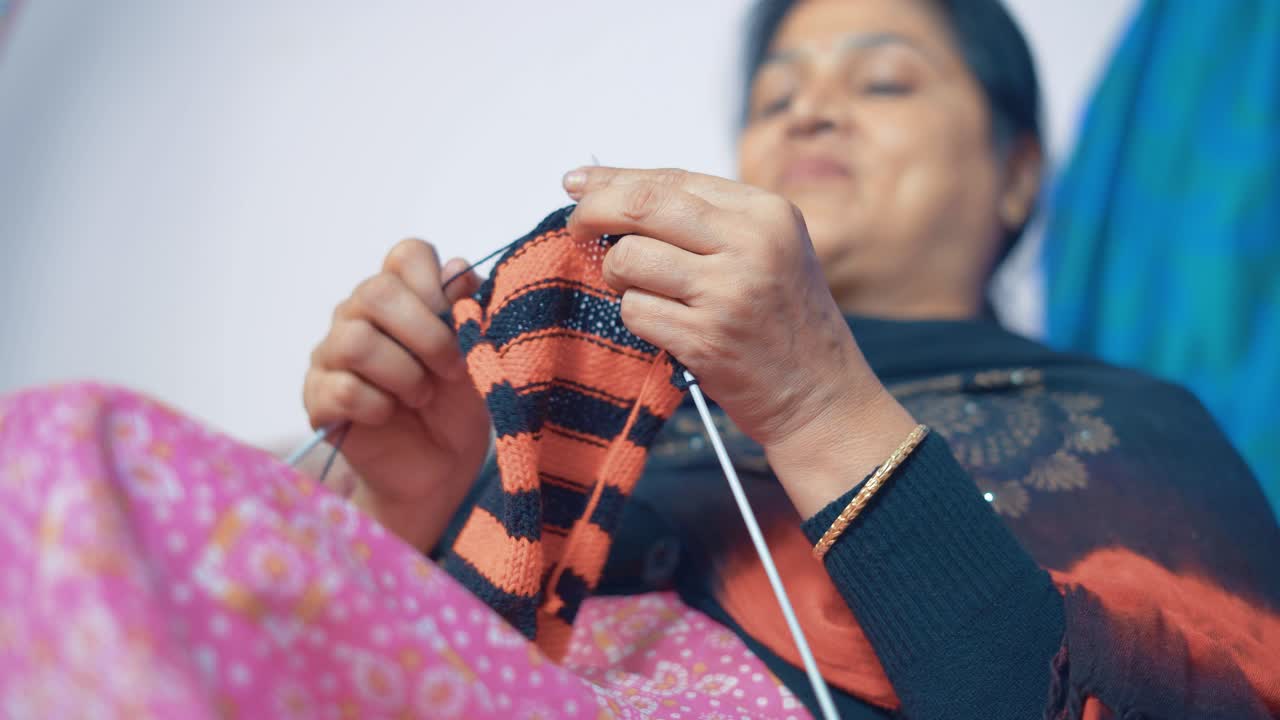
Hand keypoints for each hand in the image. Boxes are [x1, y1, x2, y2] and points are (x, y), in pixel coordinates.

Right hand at [303, 239, 490, 550]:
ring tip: (422, 395)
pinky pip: (342, 389)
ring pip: (355, 341)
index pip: (406, 255)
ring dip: (403, 373)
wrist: (441, 467)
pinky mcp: (318, 398)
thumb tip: (458, 268)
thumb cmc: (457, 406)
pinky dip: (378, 406)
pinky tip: (390, 415)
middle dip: (425, 333)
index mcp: (401, 297)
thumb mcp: (477, 358)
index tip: (456, 318)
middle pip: (374, 292)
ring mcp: (332, 355)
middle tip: (450, 368)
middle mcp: (359, 316)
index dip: (434, 281)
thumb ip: (469, 312)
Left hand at [565, 167, 915, 515]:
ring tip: (641, 292)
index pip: (672, 179)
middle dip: (593, 212)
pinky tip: (664, 328)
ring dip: (617, 277)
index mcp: (767, 213)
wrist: (822, 396)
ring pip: (629, 259)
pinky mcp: (707, 339)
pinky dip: (636, 319)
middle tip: (575, 228)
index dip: (615, 178)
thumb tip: (615, 190)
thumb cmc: (784, 323)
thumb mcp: (769, 252)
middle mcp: (752, 244)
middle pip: (641, 205)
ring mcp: (729, 292)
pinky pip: (635, 311)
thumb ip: (709, 221)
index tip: (577, 183)